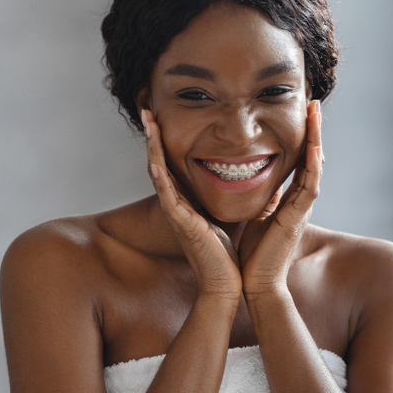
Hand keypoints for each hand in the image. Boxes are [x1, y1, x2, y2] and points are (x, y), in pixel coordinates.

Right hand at [142, 109, 242, 303]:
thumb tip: (246, 173)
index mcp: (188, 200)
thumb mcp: (228, 212)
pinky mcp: (183, 226)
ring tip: (148, 123)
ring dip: (152, 148)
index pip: (172, 163)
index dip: (165, 139)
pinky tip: (155, 163)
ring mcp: (177, 214)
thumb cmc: (229, 252)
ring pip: (159, 174)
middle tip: (147, 110)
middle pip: (159, 162)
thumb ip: (230, 193)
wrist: (227, 282)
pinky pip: (168, 199)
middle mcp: (178, 204)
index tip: (162, 116)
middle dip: (153, 136)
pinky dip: (161, 180)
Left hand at [238, 100, 322, 299]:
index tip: (302, 114)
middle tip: (314, 103)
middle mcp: (298, 201)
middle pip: (311, 158)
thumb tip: (257, 184)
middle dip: (313, 130)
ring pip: (315, 166)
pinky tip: (314, 145)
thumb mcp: (255, 216)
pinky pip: (309, 186)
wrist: (252, 282)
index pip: (299, 161)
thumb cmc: (251, 254)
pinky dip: (312, 165)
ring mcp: (301, 209)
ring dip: (316, 138)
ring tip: (316, 112)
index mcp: (288, 200)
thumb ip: (262, 200)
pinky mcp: (297, 219)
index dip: (303, 137)